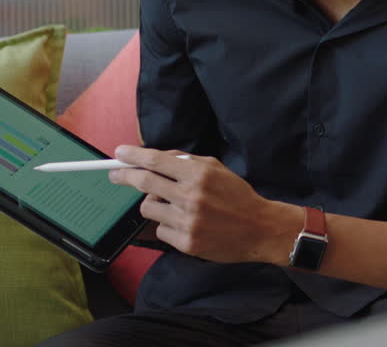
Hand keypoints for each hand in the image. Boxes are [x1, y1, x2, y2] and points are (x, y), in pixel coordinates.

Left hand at [109, 145, 295, 263]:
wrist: (260, 229)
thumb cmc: (238, 197)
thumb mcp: (218, 170)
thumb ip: (187, 163)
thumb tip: (156, 158)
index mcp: (201, 174)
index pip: (157, 161)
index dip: (134, 156)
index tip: (120, 153)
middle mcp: (192, 196)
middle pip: (144, 182)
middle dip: (124, 176)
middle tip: (116, 175)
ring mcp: (187, 221)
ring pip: (148, 208)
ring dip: (155, 204)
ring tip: (172, 206)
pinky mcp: (185, 243)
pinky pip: (160, 230)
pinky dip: (168, 225)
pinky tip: (186, 224)